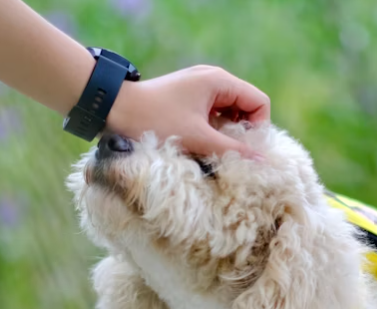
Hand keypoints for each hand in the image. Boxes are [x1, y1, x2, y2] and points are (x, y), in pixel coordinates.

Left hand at [107, 65, 269, 158]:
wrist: (114, 109)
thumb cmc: (155, 121)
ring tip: (214, 151)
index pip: (259, 101)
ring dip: (227, 134)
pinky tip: (201, 145)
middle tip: (232, 154)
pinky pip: (213, 115)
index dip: (259, 127)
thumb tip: (262, 161)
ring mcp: (199, 87)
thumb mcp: (198, 139)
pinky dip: (213, 131)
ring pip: (230, 113)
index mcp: (219, 81)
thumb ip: (232, 150)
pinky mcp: (188, 98)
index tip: (247, 150)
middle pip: (246, 107)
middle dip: (243, 132)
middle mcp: (212, 79)